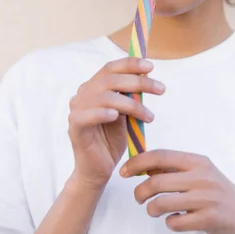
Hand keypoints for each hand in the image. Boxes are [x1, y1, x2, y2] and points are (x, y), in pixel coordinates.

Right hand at [68, 58, 164, 188]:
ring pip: (105, 97)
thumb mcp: (125, 113)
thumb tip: (146, 76)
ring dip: (131, 104)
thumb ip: (130, 96)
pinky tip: (116, 116)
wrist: (98, 169)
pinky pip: (86, 115)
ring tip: (149, 117)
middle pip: (110, 79)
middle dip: (138, 82)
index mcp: (94, 86)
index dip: (130, 64)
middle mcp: (83, 94)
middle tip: (161, 89)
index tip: (151, 67)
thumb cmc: (111, 139)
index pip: (111, 68)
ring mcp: (77, 109)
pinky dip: (102, 113)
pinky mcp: (74, 127)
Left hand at [120, 149, 234, 233]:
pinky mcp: (207, 218)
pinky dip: (169, 223)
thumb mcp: (199, 173)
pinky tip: (174, 220)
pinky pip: (175, 222)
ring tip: (153, 210)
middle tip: (138, 198)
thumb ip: (174, 168)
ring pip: (162, 203)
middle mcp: (201, 176)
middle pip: (156, 182)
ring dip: (151, 209)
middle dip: (139, 192)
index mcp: (197, 161)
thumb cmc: (215, 191)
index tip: (124, 171)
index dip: (137, 162)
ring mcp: (205, 198)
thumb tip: (142, 164)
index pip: (160, 156)